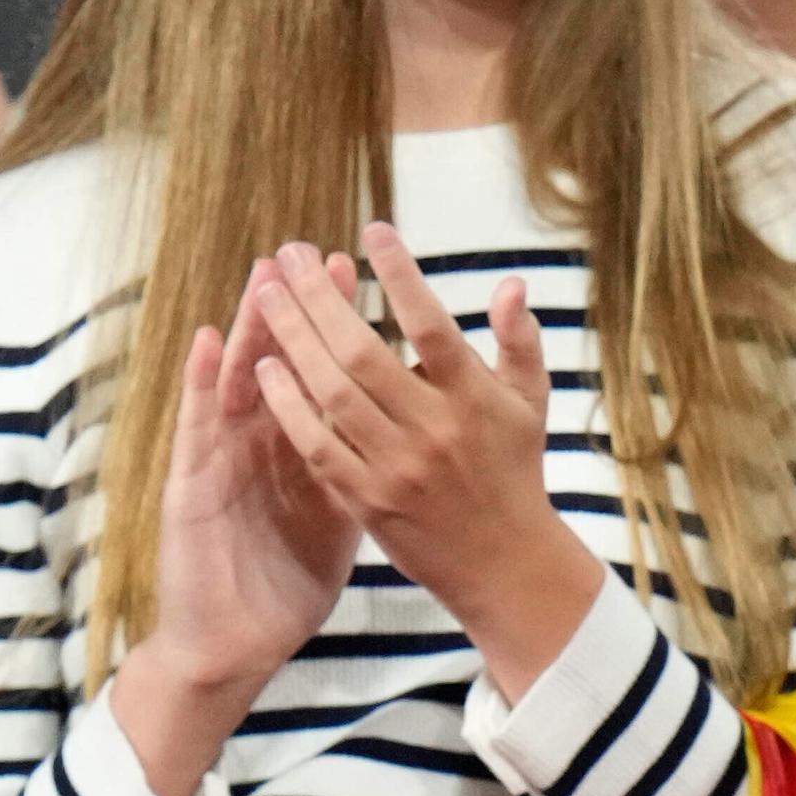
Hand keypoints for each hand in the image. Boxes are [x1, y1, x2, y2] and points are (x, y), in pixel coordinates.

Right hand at [113, 258, 359, 795]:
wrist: (234, 645)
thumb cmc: (286, 585)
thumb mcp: (340, 520)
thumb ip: (364, 470)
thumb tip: (411, 433)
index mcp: (299, 451)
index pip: (320, 375)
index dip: (338, 325)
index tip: (363, 272)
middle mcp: (258, 444)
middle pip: (278, 363)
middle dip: (297, 309)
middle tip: (312, 251)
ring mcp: (221, 460)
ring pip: (235, 381)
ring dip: (247, 328)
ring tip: (262, 275)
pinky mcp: (192, 486)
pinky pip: (198, 429)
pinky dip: (200, 384)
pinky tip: (205, 340)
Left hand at [248, 223, 603, 702]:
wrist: (505, 565)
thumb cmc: (514, 472)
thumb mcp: (530, 404)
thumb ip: (519, 341)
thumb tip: (511, 284)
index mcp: (477, 401)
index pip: (434, 326)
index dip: (402, 275)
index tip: (373, 230)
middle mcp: (435, 431)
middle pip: (363, 353)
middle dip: (322, 298)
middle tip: (294, 255)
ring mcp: (396, 467)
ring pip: (331, 393)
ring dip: (293, 339)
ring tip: (269, 294)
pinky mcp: (366, 500)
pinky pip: (315, 444)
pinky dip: (287, 404)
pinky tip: (265, 367)